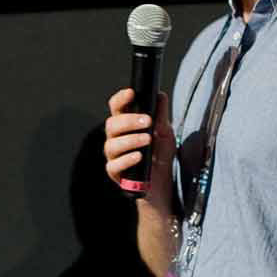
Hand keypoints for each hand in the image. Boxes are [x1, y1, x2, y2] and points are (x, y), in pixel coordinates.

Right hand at [104, 89, 175, 209]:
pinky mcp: (115, 173)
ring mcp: (113, 156)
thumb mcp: (165, 133)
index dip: (120, 99)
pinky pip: (114, 165)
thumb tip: (160, 95)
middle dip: (129, 121)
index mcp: (125, 125)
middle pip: (111, 124)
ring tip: (147, 139)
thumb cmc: (160, 155)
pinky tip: (139, 156)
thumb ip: (161, 116)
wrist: (162, 183)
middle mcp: (115, 139)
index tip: (131, 93)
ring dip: (130, 140)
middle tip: (148, 121)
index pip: (116, 108)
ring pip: (112, 144)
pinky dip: (127, 159)